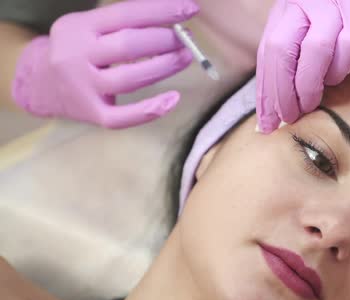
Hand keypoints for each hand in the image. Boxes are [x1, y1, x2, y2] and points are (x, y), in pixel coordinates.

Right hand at [12, 0, 199, 128]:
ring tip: (186, 57)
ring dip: (164, 67)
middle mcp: (77, 55)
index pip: (125, 15)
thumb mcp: (89, 26)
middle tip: (186, 39)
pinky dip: (150, 110)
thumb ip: (124, 22)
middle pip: (128, 46)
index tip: (189, 9)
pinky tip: (173, 99)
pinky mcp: (91, 113)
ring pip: (129, 79)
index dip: (160, 11)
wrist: (39, 83)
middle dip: (164, 40)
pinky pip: (122, 117)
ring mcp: (83, 88)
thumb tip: (172, 19)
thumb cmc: (77, 49)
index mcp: (79, 27)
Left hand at [255, 0, 349, 132]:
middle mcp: (308, 0)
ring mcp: (335, 6)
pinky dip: (336, 73)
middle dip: (280, 93)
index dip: (265, 89)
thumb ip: (295, 51)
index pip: (267, 50)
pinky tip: (335, 80)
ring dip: (306, 88)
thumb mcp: (316, 25)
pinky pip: (343, 53)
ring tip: (309, 106)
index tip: (266, 120)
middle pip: (281, 51)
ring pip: (311, 54)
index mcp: (291, 5)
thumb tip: (274, 103)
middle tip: (287, 118)